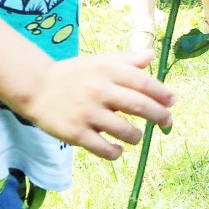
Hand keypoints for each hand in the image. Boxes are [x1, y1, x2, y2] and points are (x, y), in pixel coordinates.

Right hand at [23, 51, 175, 158]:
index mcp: (107, 71)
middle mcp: (99, 90)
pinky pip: (103, 149)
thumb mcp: (99, 61)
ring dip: (136, 136)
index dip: (161, 93)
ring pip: (124, 130)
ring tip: (135, 136)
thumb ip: (126, 60)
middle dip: (158, 116)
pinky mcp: (75, 133)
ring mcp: (87, 113)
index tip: (172, 102)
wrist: (36, 87)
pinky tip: (117, 149)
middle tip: (167, 122)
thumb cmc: (74, 73)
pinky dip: (115, 152)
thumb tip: (151, 56)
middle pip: (139, 106)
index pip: (142, 82)